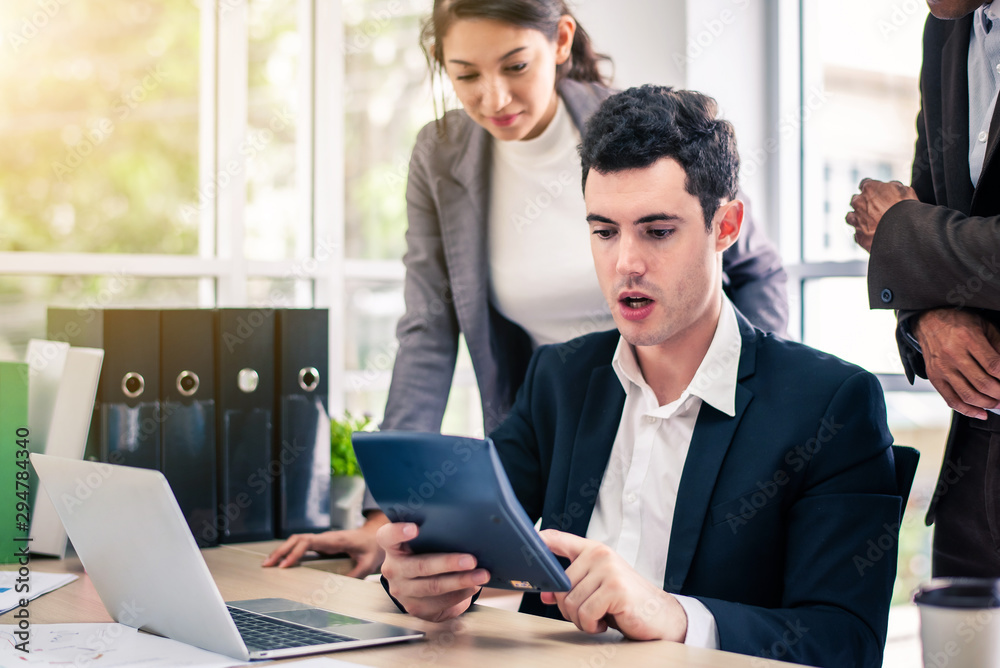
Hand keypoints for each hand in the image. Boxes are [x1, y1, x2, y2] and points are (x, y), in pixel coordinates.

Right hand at [262, 512, 388, 576]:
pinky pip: (302, 545)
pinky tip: (281, 562)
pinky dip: (289, 552)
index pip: (308, 542)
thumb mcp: (368, 563)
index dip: (295, 553)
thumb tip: (340, 589)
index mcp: (334, 540)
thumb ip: (356, 574)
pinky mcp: (322, 544)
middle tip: (266, 565)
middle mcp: (325, 538)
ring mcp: (323, 540)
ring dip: (282, 550)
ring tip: (267, 564)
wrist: (377, 534)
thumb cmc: (373, 547)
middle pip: (297, 539)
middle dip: (281, 551)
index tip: (285, 566)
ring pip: (297, 541)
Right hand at [376, 522, 489, 621]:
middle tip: (471, 560)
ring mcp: (402, 590)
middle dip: (448, 563)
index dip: (399, 532)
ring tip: (481, 575)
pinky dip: (460, 594)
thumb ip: (434, 534)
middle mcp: (393, 568)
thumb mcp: (424, 540)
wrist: (418, 583)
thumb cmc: (426, 552)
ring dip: (461, 581)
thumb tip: (467, 532)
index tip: (415, 528)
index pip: (387, 536)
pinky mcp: (414, 607)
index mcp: (392, 546)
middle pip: (420, 566)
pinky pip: (440, 603)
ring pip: (433, 586)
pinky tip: (472, 587)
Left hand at [538, 530, 686, 640]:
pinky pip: (585, 614)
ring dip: (582, 620)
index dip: (537, 541)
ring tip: (599, 617)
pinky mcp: (615, 589)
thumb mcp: (595, 589)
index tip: (524, 541)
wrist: (659, 614)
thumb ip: (571, 585)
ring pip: (571, 603)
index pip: (557, 539)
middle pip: (560, 586)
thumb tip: (545, 593)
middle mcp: (599, 554)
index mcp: (593, 550)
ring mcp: (608, 570)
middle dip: (569, 608)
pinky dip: (591, 625)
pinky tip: (604, 622)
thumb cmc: (624, 601)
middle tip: (589, 612)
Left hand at [846, 179, 917, 251]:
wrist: (904, 231)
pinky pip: (857, 234)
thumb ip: (893, 186)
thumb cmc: (906, 209)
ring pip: (851, 217)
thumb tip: (891, 187)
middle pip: (856, 200)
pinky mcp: (859, 236)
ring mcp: (856, 220)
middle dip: (863, 204)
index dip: (872, 189)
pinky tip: (872, 235)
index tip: (876, 193)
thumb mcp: (905, 190)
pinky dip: (863, 234)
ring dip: (858, 219)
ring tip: (870, 223)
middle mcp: (859, 203)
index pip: (865, 184)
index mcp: (869, 188)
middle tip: (876, 209)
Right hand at [912, 309, 999, 418]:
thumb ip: (999, 347)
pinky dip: (967, 410)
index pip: (994, 366)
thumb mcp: (984, 327)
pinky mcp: (934, 377)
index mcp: (968, 338)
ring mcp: (942, 368)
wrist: (929, 321)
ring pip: (968, 395)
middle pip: (983, 383)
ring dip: (988, 404)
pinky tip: (981, 413)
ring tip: (997, 404)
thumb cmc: (959, 323)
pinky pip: (951, 400)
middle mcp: (953, 354)